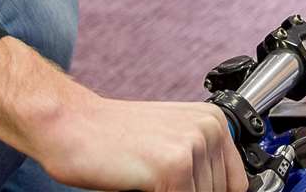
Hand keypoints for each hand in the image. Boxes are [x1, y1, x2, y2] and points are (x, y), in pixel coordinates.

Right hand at [33, 95, 245, 191]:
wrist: (70, 125)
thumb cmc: (111, 138)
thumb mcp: (168, 143)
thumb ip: (198, 164)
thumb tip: (219, 189)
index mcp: (213, 122)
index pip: (234, 183)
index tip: (186, 190)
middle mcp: (208, 130)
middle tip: (156, 185)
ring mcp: (192, 147)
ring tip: (146, 184)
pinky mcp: (173, 167)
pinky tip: (140, 188)